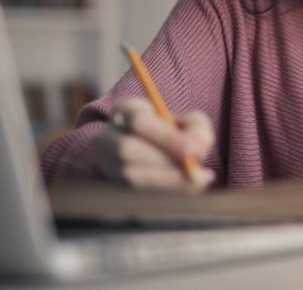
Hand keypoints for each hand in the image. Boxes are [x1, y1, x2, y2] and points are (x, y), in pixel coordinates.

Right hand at [94, 97, 215, 191]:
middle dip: (163, 161)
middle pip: (126, 148)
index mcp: (124, 110)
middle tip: (195, 170)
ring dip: (165, 179)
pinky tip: (188, 187)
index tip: (192, 151)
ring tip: (196, 178)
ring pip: (128, 174)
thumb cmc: (176, 133)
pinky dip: (164, 191)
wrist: (160, 152)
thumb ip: (197, 131)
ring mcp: (105, 162)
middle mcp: (106, 136)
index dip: (165, 137)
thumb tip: (195, 150)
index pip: (138, 121)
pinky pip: (133, 193)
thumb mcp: (191, 123)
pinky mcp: (111, 185)